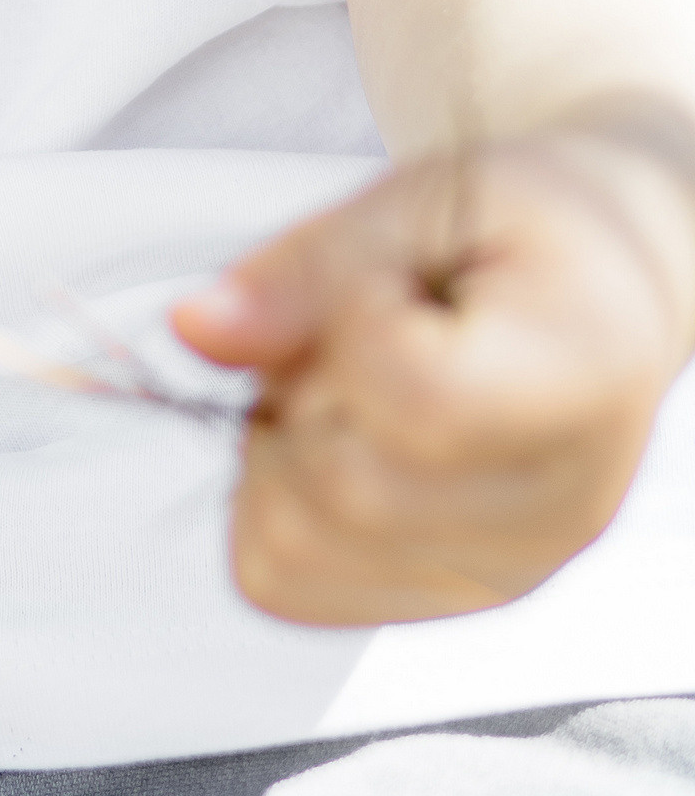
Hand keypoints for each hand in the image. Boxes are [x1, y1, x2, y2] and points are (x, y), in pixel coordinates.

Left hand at [176, 119, 694, 623]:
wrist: (602, 286)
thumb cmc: (516, 228)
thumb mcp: (419, 197)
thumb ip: (308, 266)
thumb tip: (194, 329)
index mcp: (581, 375)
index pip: (411, 399)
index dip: (349, 320)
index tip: (382, 280)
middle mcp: (559, 506)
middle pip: (339, 491)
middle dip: (292, 389)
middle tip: (345, 330)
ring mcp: (508, 571)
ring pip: (295, 551)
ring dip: (275, 450)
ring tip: (342, 384)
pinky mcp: (455, 599)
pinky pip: (290, 584)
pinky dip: (274, 503)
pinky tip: (334, 437)